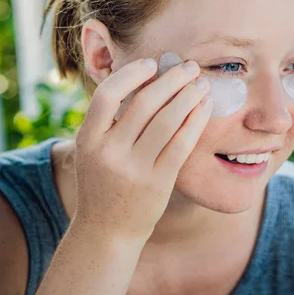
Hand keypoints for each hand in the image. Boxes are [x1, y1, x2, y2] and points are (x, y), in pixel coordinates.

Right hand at [71, 57, 211, 241]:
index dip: (132, 74)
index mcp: (88, 139)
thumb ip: (108, 120)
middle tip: (189, 66)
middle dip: (171, 79)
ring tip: (201, 83)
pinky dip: (196, 121)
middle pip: (144, 103)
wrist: (107, 231)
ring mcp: (134, 169)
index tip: (153, 63)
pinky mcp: (158, 183)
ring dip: (188, 96)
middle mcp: (108, 153)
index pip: (108, 94)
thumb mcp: (93, 150)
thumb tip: (142, 79)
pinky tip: (205, 108)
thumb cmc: (103, 182)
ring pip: (167, 121)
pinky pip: (182, 144)